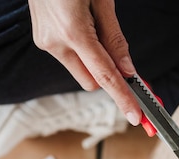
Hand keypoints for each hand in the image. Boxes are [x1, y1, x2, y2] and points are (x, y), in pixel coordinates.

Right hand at [28, 0, 141, 124]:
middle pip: (91, 81)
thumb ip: (114, 38)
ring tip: (90, 23)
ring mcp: (45, 42)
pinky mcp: (41, 38)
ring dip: (92, 60)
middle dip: (106, 75)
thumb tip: (127, 70)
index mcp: (73, 31)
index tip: (136, 116)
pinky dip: (81, 50)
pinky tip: (78, 23)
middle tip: (115, 49)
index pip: (104, 76)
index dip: (123, 97)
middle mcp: (55, 42)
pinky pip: (68, 56)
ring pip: (79, 70)